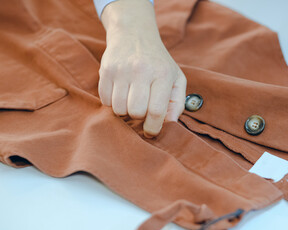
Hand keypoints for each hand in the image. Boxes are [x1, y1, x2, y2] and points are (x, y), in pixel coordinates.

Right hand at [98, 0, 185, 136]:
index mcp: (162, 74)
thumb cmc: (158, 62)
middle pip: (135, 112)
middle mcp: (141, 70)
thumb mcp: (176, 78)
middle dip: (138, 116)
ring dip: (124, 110)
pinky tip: (120, 92)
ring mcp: (121, 69)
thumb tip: (170, 124)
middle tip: (141, 108)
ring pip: (118, 109)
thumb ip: (177, 103)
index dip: (153, 127)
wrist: (134, 34)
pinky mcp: (105, 70)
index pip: (156, 111)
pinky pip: (105, 101)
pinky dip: (112, 102)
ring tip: (131, 99)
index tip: (151, 132)